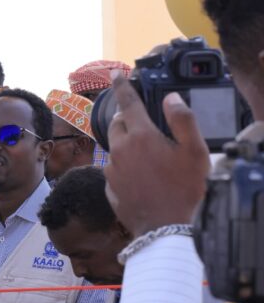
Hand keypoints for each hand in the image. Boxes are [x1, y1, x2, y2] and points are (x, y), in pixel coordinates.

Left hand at [104, 72, 209, 236]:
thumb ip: (182, 120)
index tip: (115, 74)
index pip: (127, 102)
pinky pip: (115, 168)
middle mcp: (120, 149)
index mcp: (140, 136)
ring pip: (115, 147)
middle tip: (144, 124)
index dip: (122, 85)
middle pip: (117, 124)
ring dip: (127, 144)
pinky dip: (125, 166)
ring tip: (148, 156)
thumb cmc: (183, 189)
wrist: (164, 228)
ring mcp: (111, 168)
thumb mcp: (194, 152)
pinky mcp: (109, 185)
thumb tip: (170, 99)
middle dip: (127, 119)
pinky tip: (142, 176)